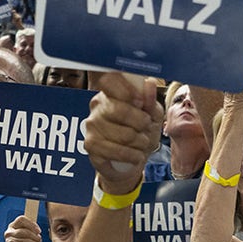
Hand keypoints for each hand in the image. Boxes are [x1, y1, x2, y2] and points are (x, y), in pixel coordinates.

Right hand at [4, 214, 41, 241]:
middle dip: (35, 237)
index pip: (21, 219)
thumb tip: (37, 230)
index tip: (39, 231)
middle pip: (25, 231)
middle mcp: (8, 233)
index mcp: (12, 227)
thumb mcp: (29, 236)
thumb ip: (31, 230)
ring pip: (27, 241)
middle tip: (39, 241)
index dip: (32, 224)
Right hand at [85, 73, 161, 193]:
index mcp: (110, 92)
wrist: (132, 161)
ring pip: (122, 134)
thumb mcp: (152, 115)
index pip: (109, 80)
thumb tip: (149, 83)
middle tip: (146, 128)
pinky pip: (116, 151)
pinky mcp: (90, 145)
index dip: (127, 91)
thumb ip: (150, 100)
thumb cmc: (141, 133)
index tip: (141, 103)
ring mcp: (91, 125)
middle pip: (120, 110)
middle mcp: (97, 106)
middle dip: (141, 122)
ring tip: (142, 143)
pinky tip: (136, 156)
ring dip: (140, 142)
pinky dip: (132, 155)